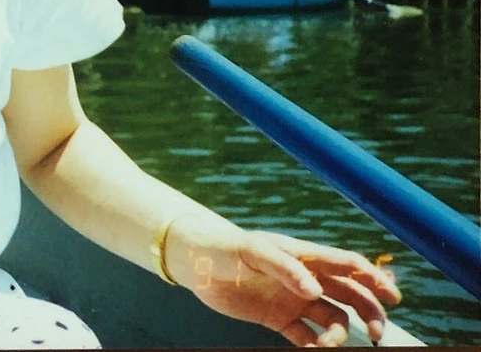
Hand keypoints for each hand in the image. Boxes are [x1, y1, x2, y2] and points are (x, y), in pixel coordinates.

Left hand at [165, 214, 400, 346]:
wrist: (195, 263)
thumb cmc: (225, 248)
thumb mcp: (252, 252)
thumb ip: (284, 267)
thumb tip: (315, 291)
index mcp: (303, 256)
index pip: (347, 265)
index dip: (374, 278)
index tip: (394, 297)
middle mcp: (305, 279)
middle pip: (350, 295)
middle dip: (369, 313)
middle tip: (376, 333)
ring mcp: (294, 300)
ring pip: (333, 319)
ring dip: (340, 335)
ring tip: (329, 345)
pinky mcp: (279, 319)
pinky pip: (307, 337)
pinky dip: (315, 347)